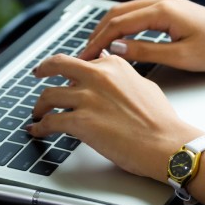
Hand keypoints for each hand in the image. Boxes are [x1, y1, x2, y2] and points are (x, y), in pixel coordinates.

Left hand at [28, 53, 203, 182]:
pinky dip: (40, 127)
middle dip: (43, 69)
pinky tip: (38, 131)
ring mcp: (87, 98)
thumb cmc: (161, 120)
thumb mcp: (144, 85)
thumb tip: (113, 77)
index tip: (67, 77)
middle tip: (38, 73)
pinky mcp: (80, 122)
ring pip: (49, 95)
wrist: (166, 142)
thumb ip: (123, 77)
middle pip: (57, 65)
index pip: (84, 61)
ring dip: (39, 105)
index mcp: (113, 65)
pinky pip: (50, 122)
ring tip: (38, 113)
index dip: (73, 72)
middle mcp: (98, 76)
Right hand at [78, 0, 204, 71]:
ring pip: (126, 11)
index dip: (99, 41)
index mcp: (163, 10)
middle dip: (98, 33)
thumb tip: (117, 49)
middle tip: (85, 54)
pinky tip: (118, 39)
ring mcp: (166, 3)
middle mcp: (162, 1)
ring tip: (96, 48)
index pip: (119, 24)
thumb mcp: (180, 56)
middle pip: (117, 13)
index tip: (86, 56)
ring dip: (108, 28)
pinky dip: (122, 26)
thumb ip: (146, 51)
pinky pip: (138, 14)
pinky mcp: (170, 8)